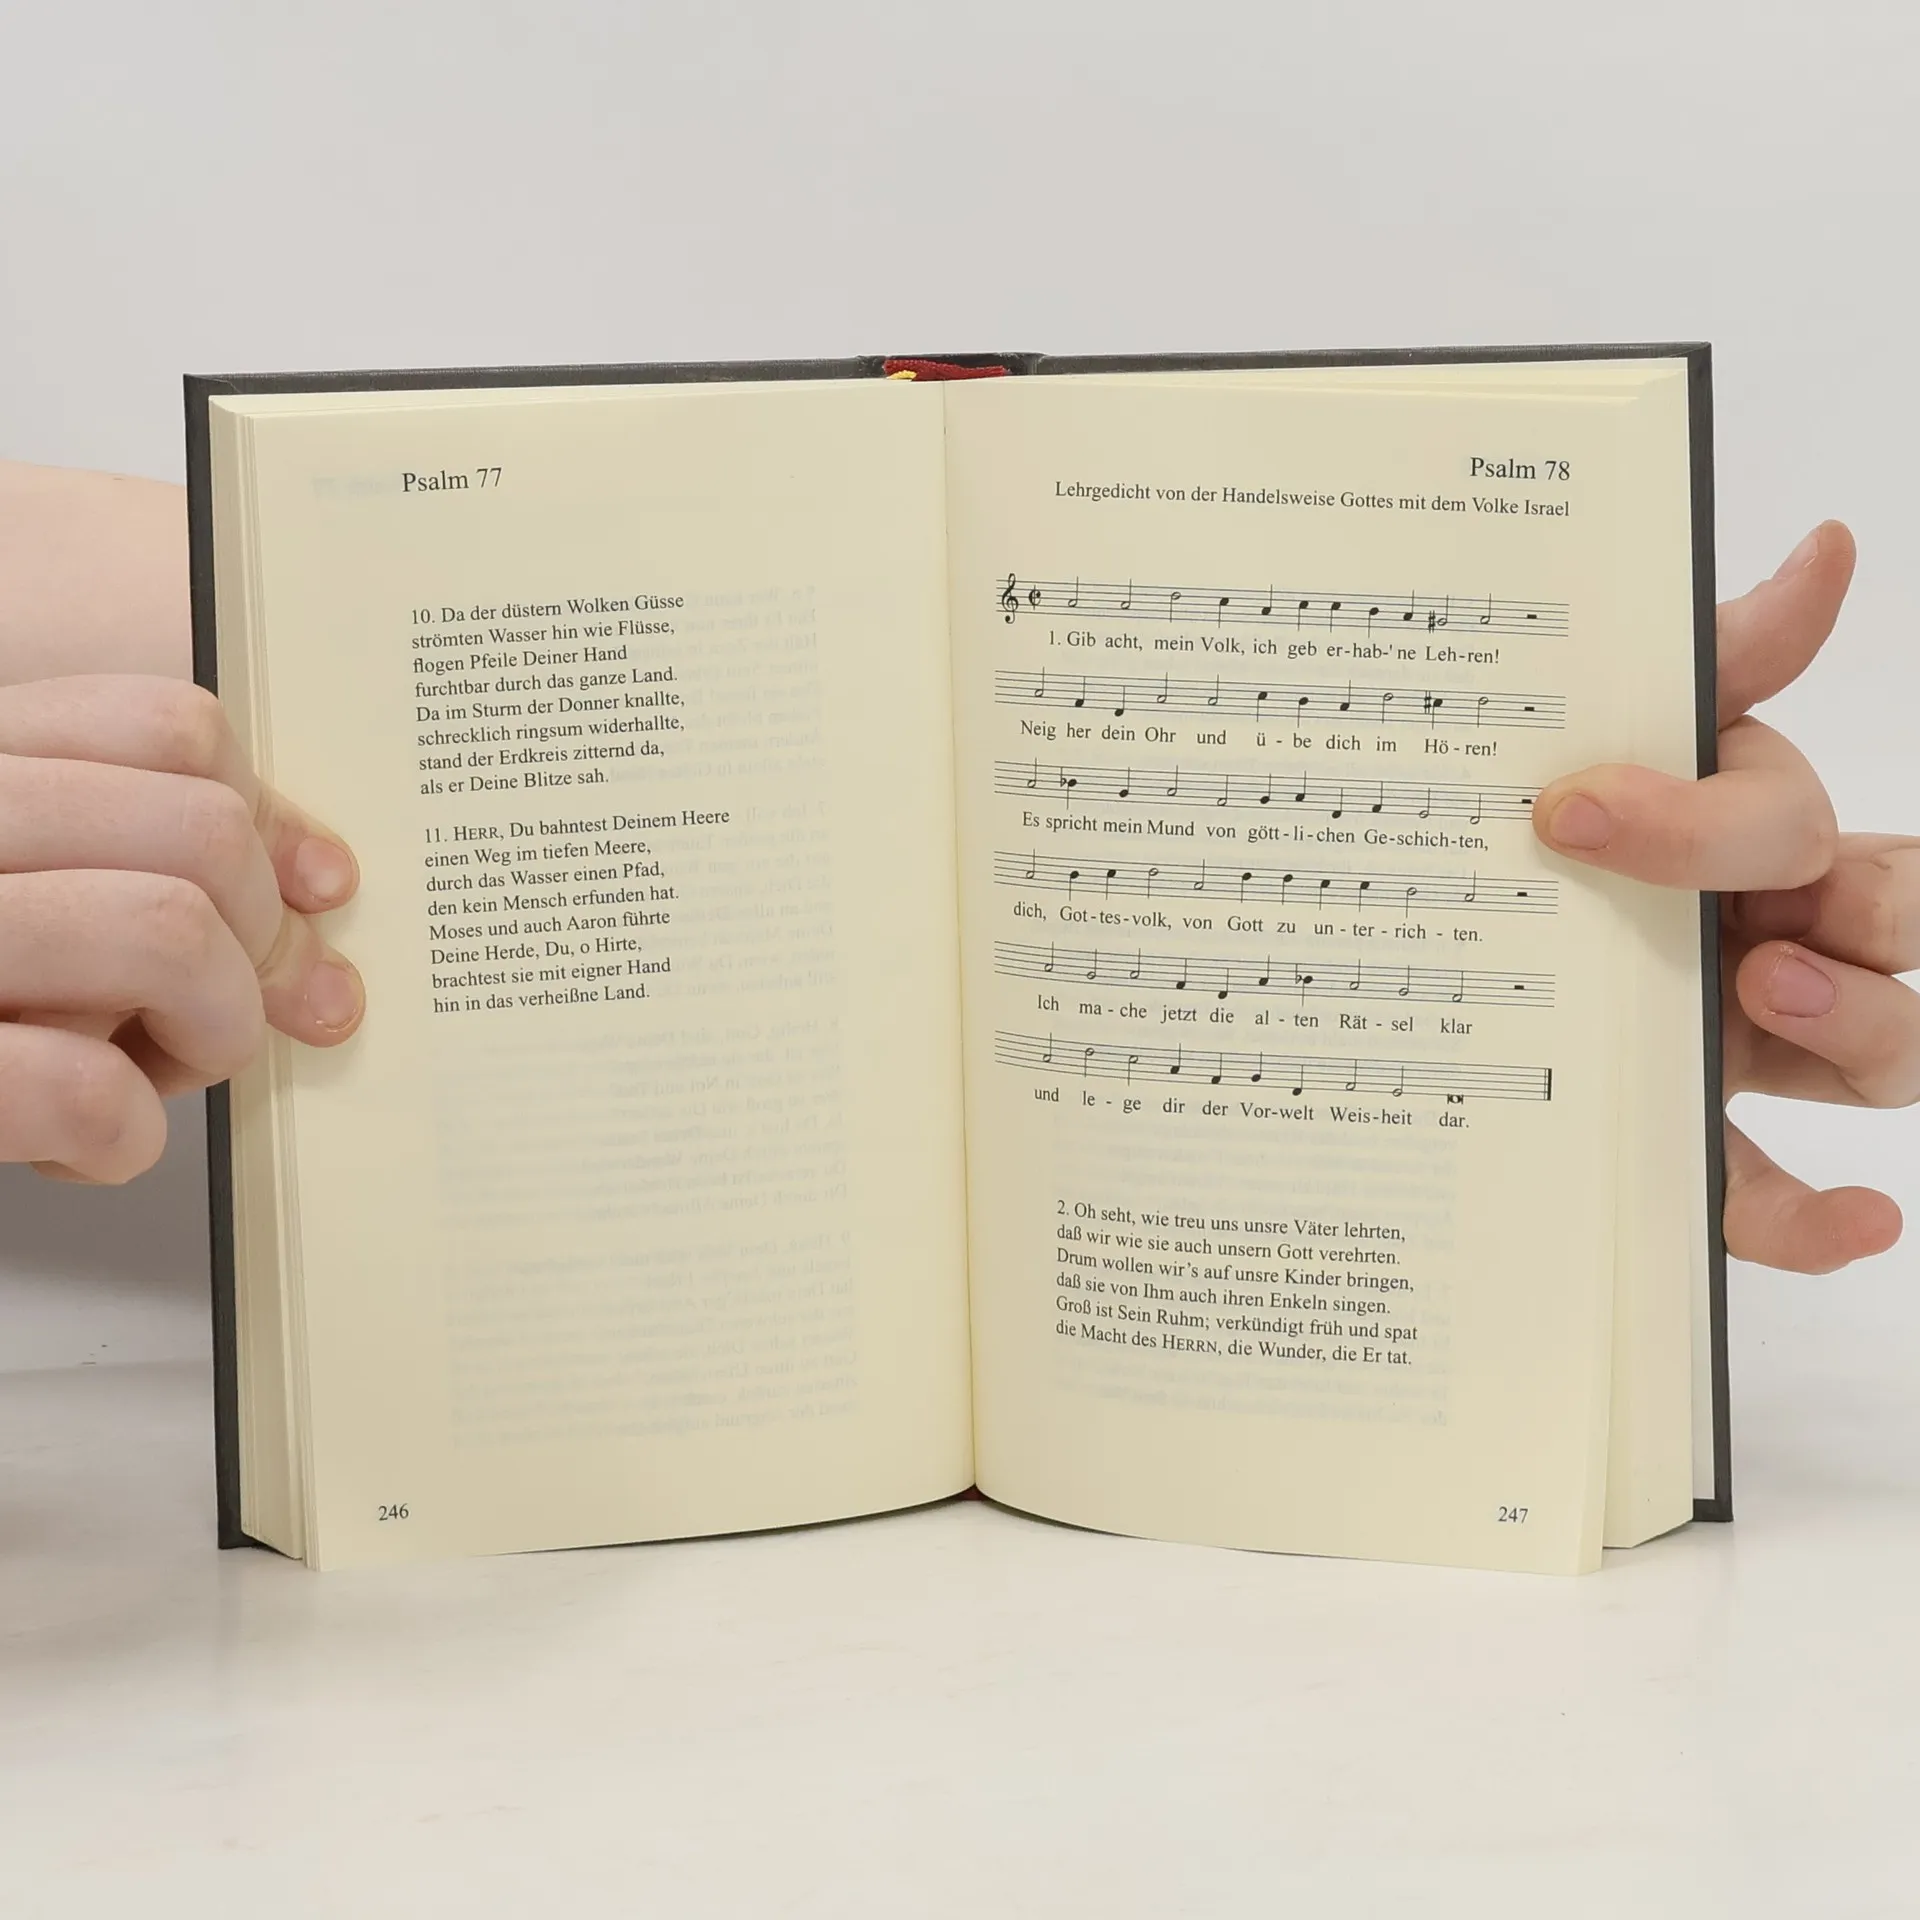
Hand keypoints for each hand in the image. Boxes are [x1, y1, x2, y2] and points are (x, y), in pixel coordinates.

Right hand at [0, 675, 363, 1183]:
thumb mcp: (27, 886)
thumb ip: (152, 863)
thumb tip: (324, 891)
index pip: (173, 730)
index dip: (264, 825)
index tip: (290, 903)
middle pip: (202, 835)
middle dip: (252, 948)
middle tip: (198, 1017)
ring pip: (168, 934)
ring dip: (210, 1032)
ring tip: (150, 1077)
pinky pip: (81, 1088)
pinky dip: (122, 1133)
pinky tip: (88, 1145)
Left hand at [1533, 523, 1909, 1273]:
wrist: (1413, 951)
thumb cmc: (1537, 839)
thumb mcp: (1608, 740)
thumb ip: (1718, 660)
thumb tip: (1829, 550)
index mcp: (1747, 844)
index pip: (1793, 825)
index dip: (1709, 820)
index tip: (1571, 809)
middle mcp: (1774, 939)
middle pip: (1896, 930)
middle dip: (1860, 930)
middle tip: (1746, 946)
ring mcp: (1750, 1048)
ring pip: (1886, 1056)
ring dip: (1861, 1031)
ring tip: (1763, 1002)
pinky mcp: (1709, 1153)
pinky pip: (1790, 1199)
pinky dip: (1827, 1217)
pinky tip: (1855, 1219)